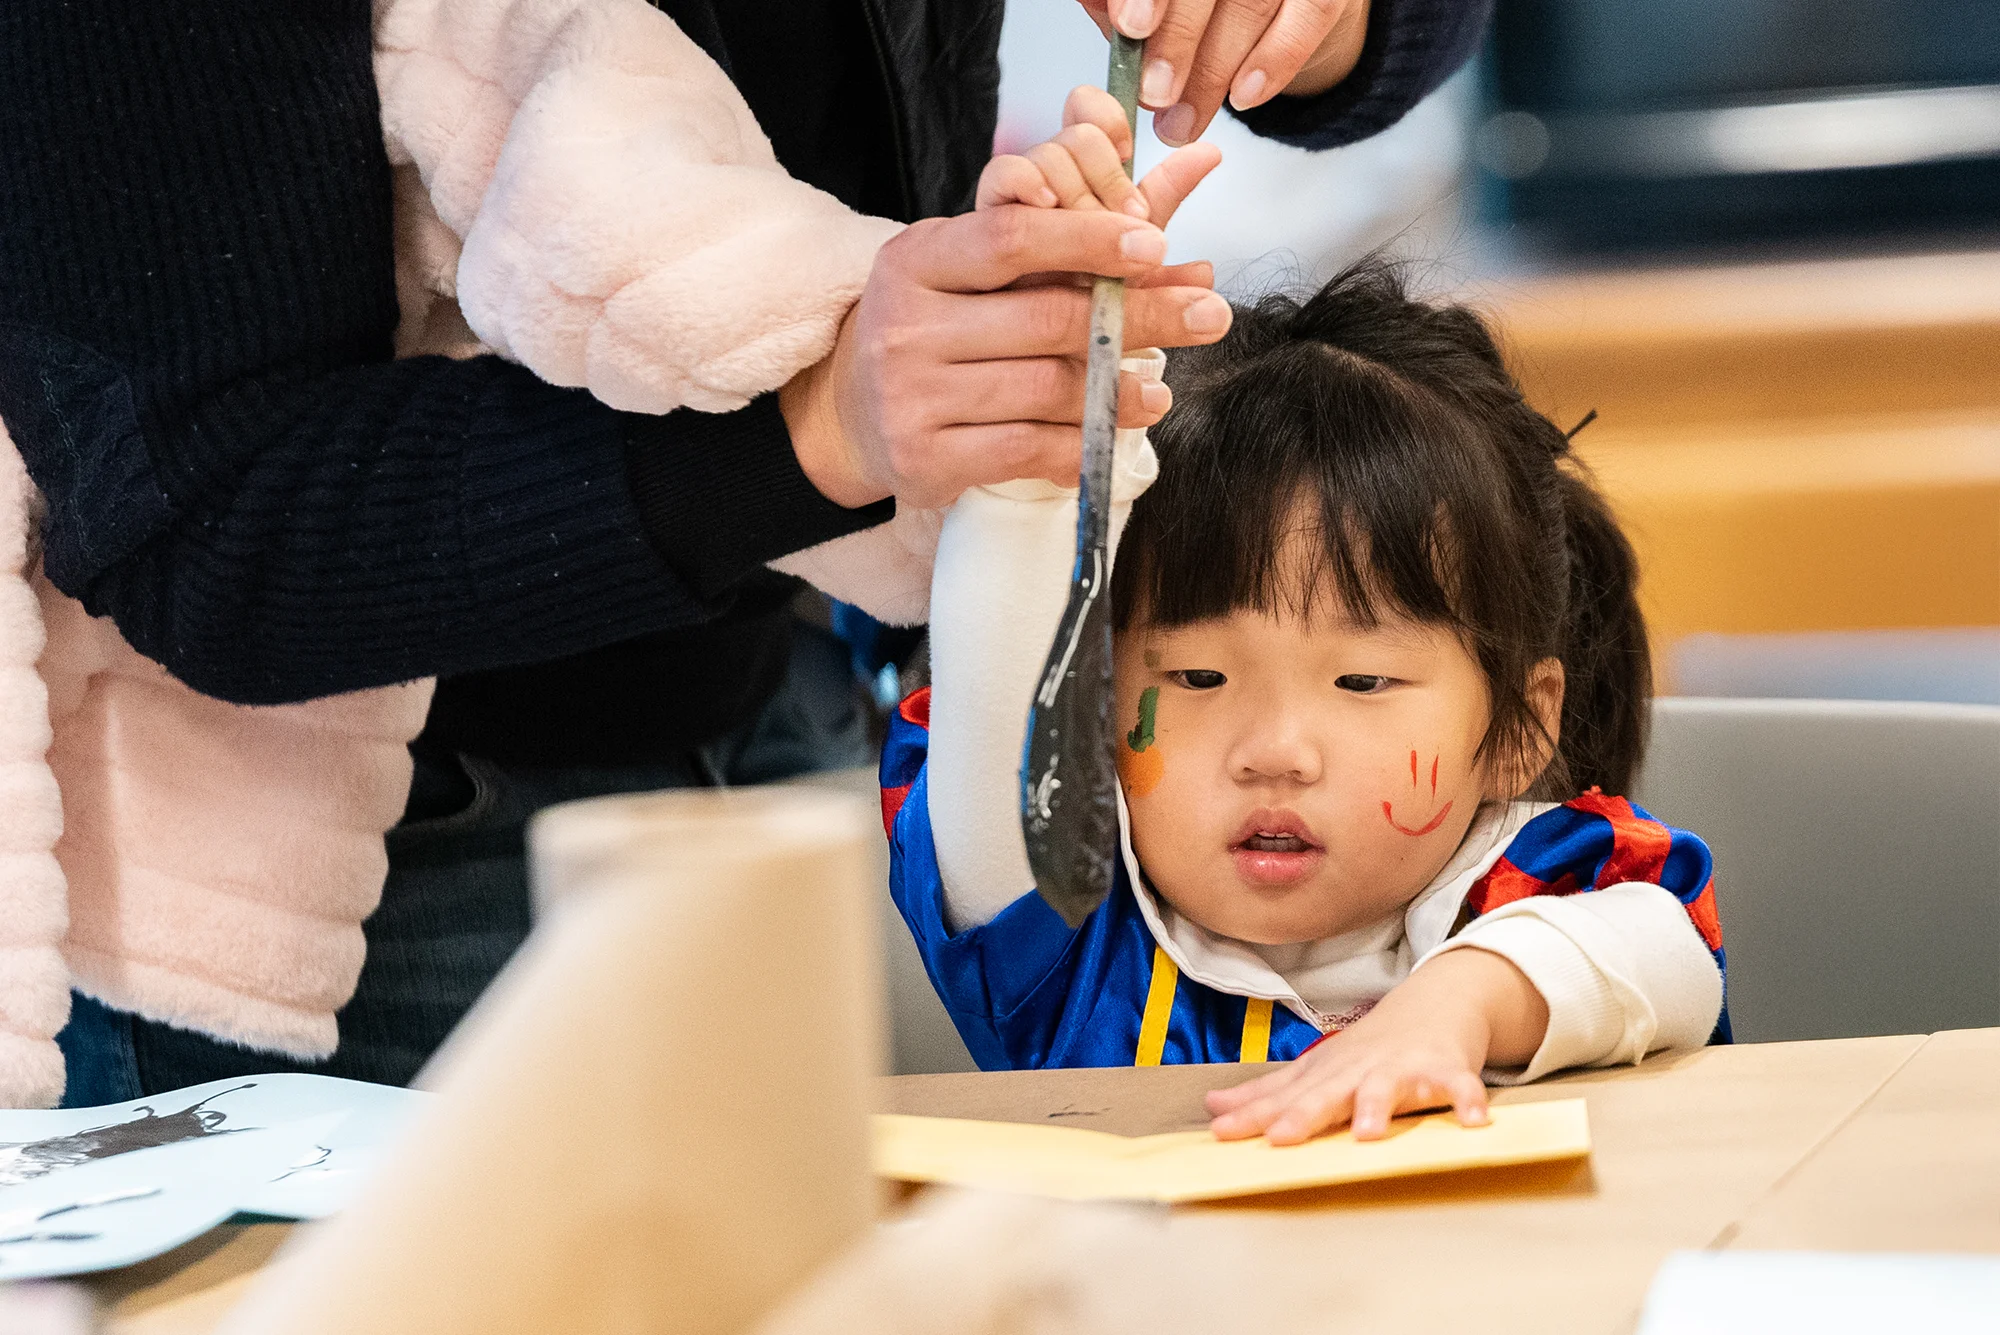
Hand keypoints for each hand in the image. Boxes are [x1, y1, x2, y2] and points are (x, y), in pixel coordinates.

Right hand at [784, 91, 1231, 510]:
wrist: (846, 413)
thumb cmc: (929, 330)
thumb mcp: (967, 273)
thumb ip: (1054, 254)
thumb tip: (1178, 252)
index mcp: (916, 261)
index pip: (1012, 239)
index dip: (1089, 240)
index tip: (1156, 245)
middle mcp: (906, 327)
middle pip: (1046, 319)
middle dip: (1140, 317)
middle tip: (1208, 314)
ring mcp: (911, 398)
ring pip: (1045, 390)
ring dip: (1119, 392)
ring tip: (1160, 390)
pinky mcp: (925, 459)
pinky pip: (1026, 451)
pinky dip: (1081, 445)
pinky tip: (1114, 434)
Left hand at [1075, 0, 1371, 144]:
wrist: (1285, 4)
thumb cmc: (1207, 3)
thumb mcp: (1159, 1)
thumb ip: (1120, 2)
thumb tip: (1096, 7)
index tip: (1130, 28)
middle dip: (1179, 41)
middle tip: (1156, 95)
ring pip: (1251, 5)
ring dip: (1213, 71)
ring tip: (1184, 122)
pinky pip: (1309, 17)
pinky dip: (1274, 61)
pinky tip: (1244, 98)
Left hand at [1204, 948, 1549, 1144]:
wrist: (1435, 1003)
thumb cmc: (1369, 1049)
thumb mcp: (1316, 1069)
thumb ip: (1268, 1093)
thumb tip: (1212, 1109)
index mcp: (1326, 1073)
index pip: (1284, 1096)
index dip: (1253, 1115)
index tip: (1221, 1133)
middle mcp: (1359, 1069)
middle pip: (1327, 1092)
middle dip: (1304, 1113)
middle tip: (1281, 1136)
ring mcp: (1402, 1068)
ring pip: (1388, 1088)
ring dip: (1377, 1106)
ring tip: (1367, 1133)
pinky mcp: (1446, 1069)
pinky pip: (1460, 1086)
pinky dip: (1467, 1099)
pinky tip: (1473, 1120)